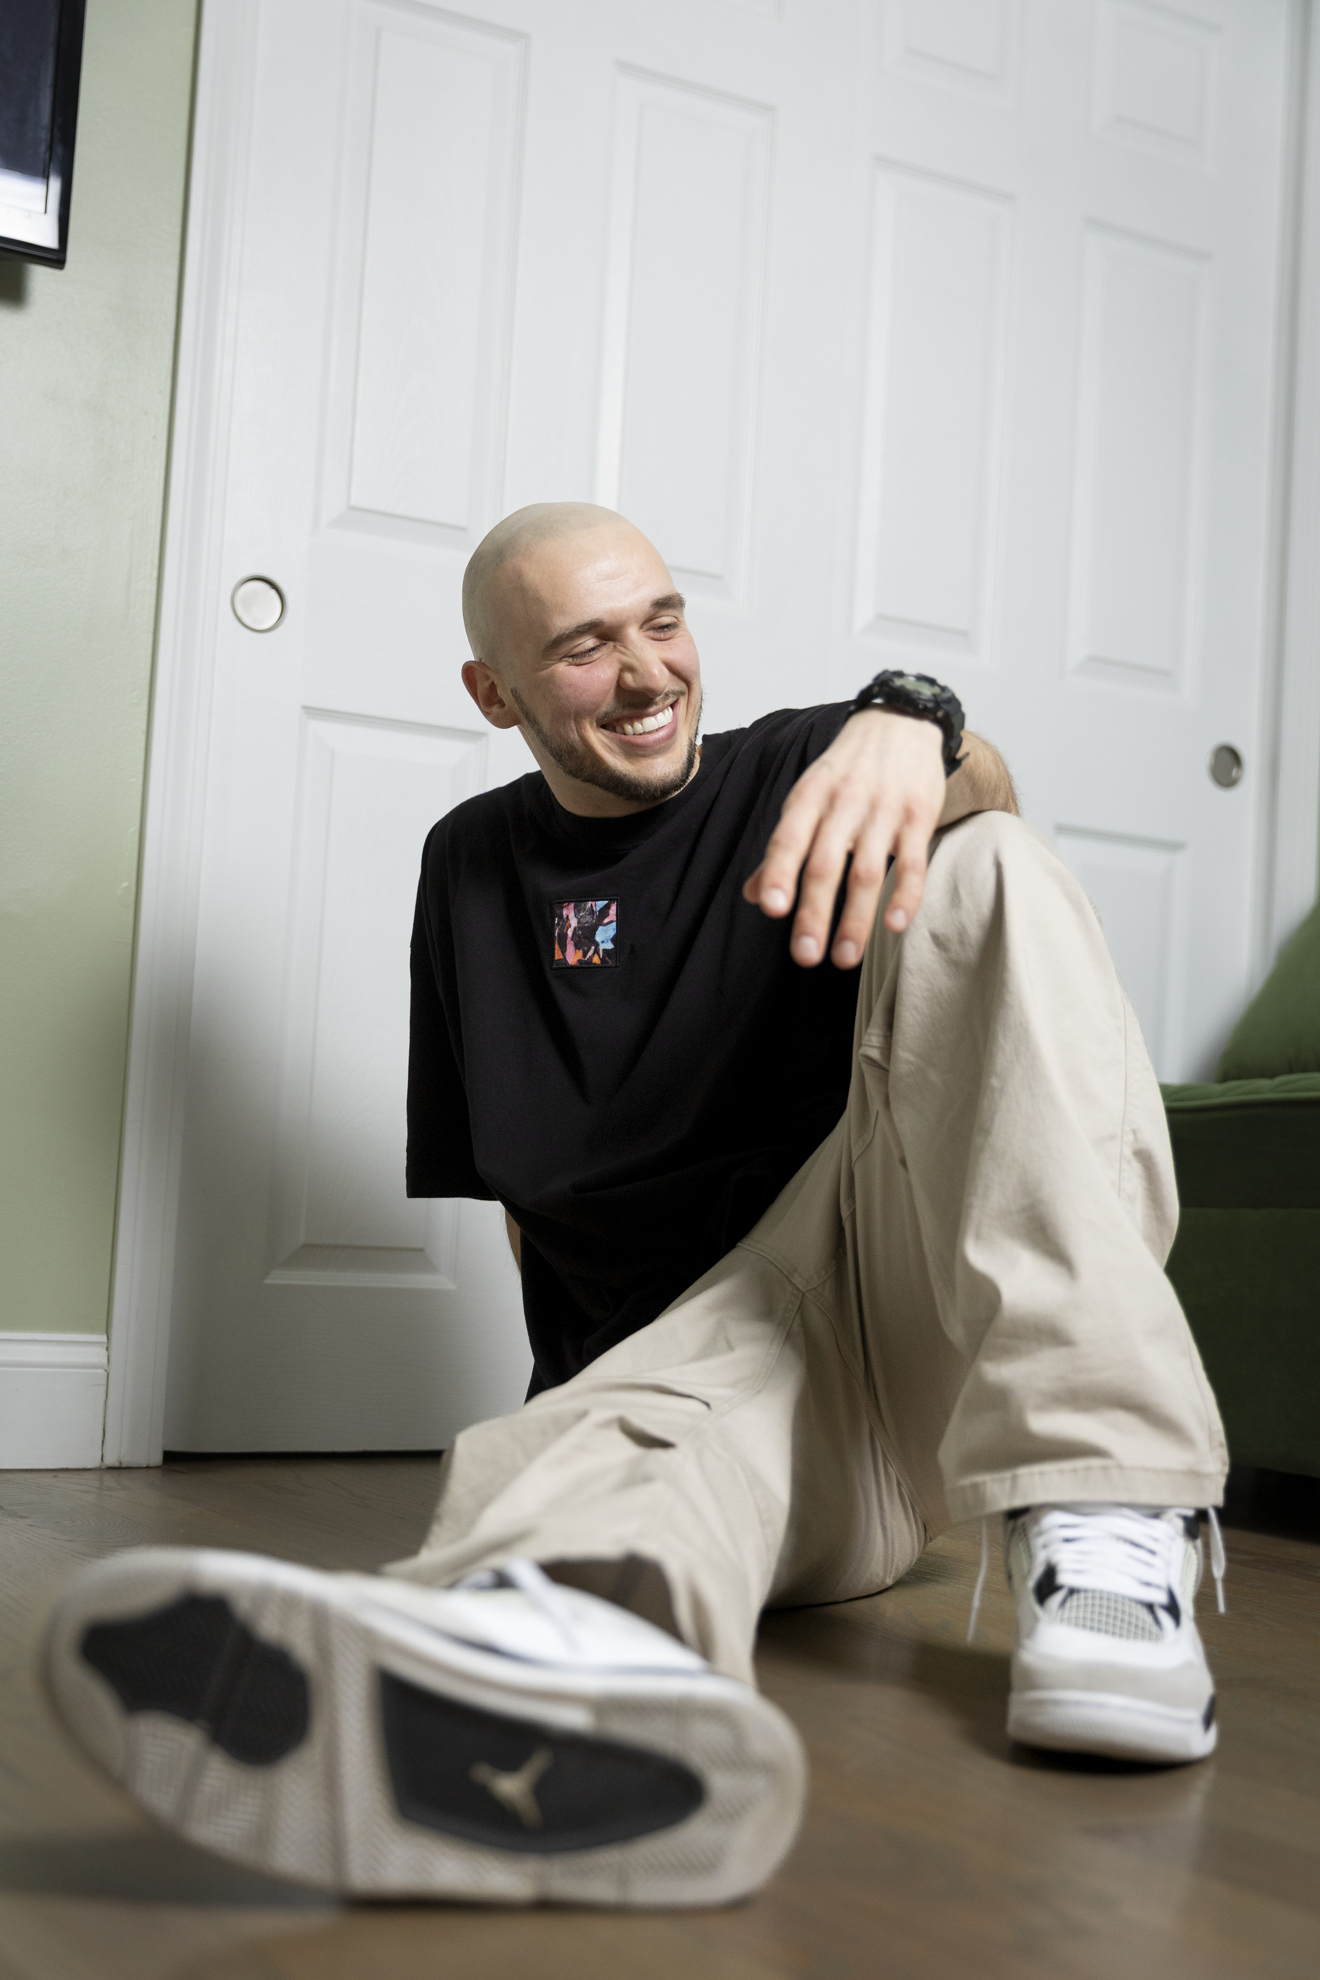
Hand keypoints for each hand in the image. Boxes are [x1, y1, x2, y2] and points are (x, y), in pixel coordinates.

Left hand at [742, 710, 945, 966]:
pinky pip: (913, 862)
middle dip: (814, 913)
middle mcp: (844, 803)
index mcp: (809, 797)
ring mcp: (884, 810)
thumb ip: (782, 847)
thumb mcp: (808, 796)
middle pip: (826, 865)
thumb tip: (755, 896)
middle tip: (805, 955)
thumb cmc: (846, 770)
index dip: (779, 873)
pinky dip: (905, 895)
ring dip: (856, 919)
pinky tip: (894, 925)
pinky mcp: (920, 816)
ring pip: (868, 872)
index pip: (789, 839)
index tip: (773, 910)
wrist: (900, 721)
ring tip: (844, 958)